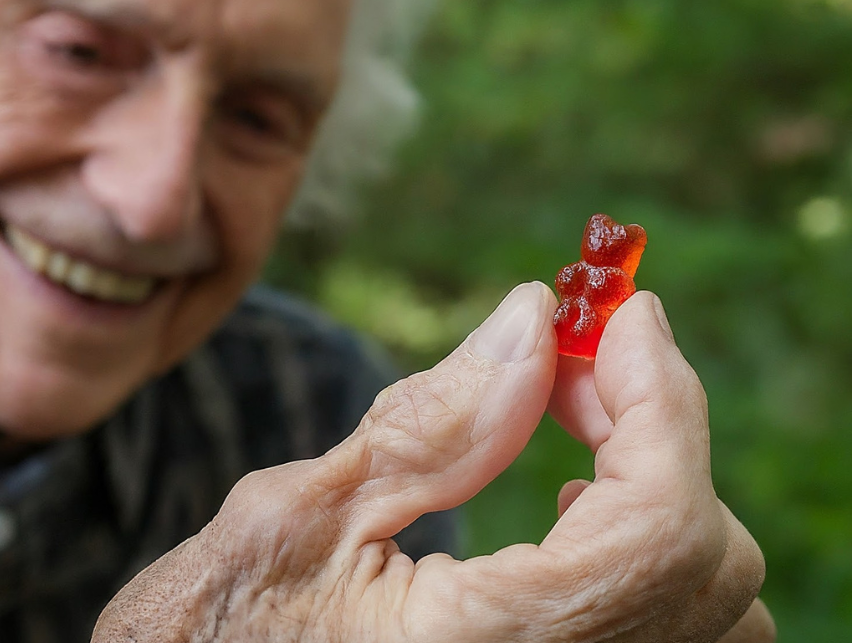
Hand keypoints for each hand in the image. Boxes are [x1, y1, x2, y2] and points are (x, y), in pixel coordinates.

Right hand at [93, 284, 774, 641]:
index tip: (623, 310)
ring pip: (707, 595)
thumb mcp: (300, 517)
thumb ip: (432, 421)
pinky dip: (644, 531)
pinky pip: (668, 618)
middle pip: (705, 558)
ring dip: (655, 474)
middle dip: (650, 420)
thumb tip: (533, 317)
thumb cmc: (214, 635)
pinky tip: (568, 496)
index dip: (662, 399)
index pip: (660, 529)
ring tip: (567, 414)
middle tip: (568, 353)